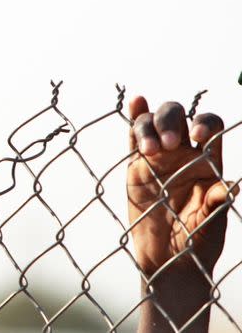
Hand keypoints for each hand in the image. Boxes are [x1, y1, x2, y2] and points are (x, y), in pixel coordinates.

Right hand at [127, 96, 232, 276]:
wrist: (168, 261)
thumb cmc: (196, 244)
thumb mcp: (211, 226)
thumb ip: (216, 205)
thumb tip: (230, 187)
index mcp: (208, 162)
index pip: (210, 128)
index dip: (204, 124)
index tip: (196, 138)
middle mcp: (183, 154)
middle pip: (178, 117)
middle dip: (172, 122)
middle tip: (169, 146)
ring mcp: (157, 157)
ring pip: (153, 123)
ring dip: (150, 126)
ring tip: (150, 149)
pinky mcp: (135, 166)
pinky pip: (133, 136)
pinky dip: (134, 117)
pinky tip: (136, 102)